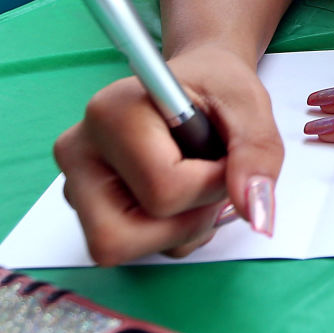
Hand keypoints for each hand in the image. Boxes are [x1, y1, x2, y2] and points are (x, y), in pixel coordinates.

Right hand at [52, 44, 282, 265]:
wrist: (199, 82)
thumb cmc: (216, 86)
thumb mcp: (250, 104)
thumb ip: (257, 154)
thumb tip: (254, 213)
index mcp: (111, 112)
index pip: (163, 189)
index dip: (212, 185)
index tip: (227, 154)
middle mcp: (80, 151)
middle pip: (121, 236)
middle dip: (185, 223)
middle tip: (212, 182)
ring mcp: (77, 183)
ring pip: (126, 249)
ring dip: (183, 230)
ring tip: (199, 185)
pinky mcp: (86, 208)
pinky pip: (131, 250)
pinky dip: (171, 235)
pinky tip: (183, 197)